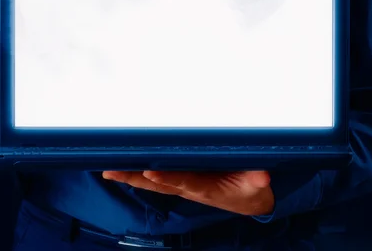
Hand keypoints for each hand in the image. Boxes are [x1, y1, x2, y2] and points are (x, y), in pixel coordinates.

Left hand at [102, 170, 274, 215]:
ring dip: (131, 176)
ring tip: (109, 170)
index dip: (167, 178)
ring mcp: (184, 185)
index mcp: (206, 188)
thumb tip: (262, 176)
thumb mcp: (258, 185)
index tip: (150, 172)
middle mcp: (190, 187)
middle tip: (112, 170)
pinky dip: (140, 175)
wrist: (251, 201)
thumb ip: (257, 179)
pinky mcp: (183, 180)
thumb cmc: (251, 189)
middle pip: (159, 183)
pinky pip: (157, 179)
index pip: (183, 182)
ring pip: (153, 182)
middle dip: (135, 177)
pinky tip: (125, 169)